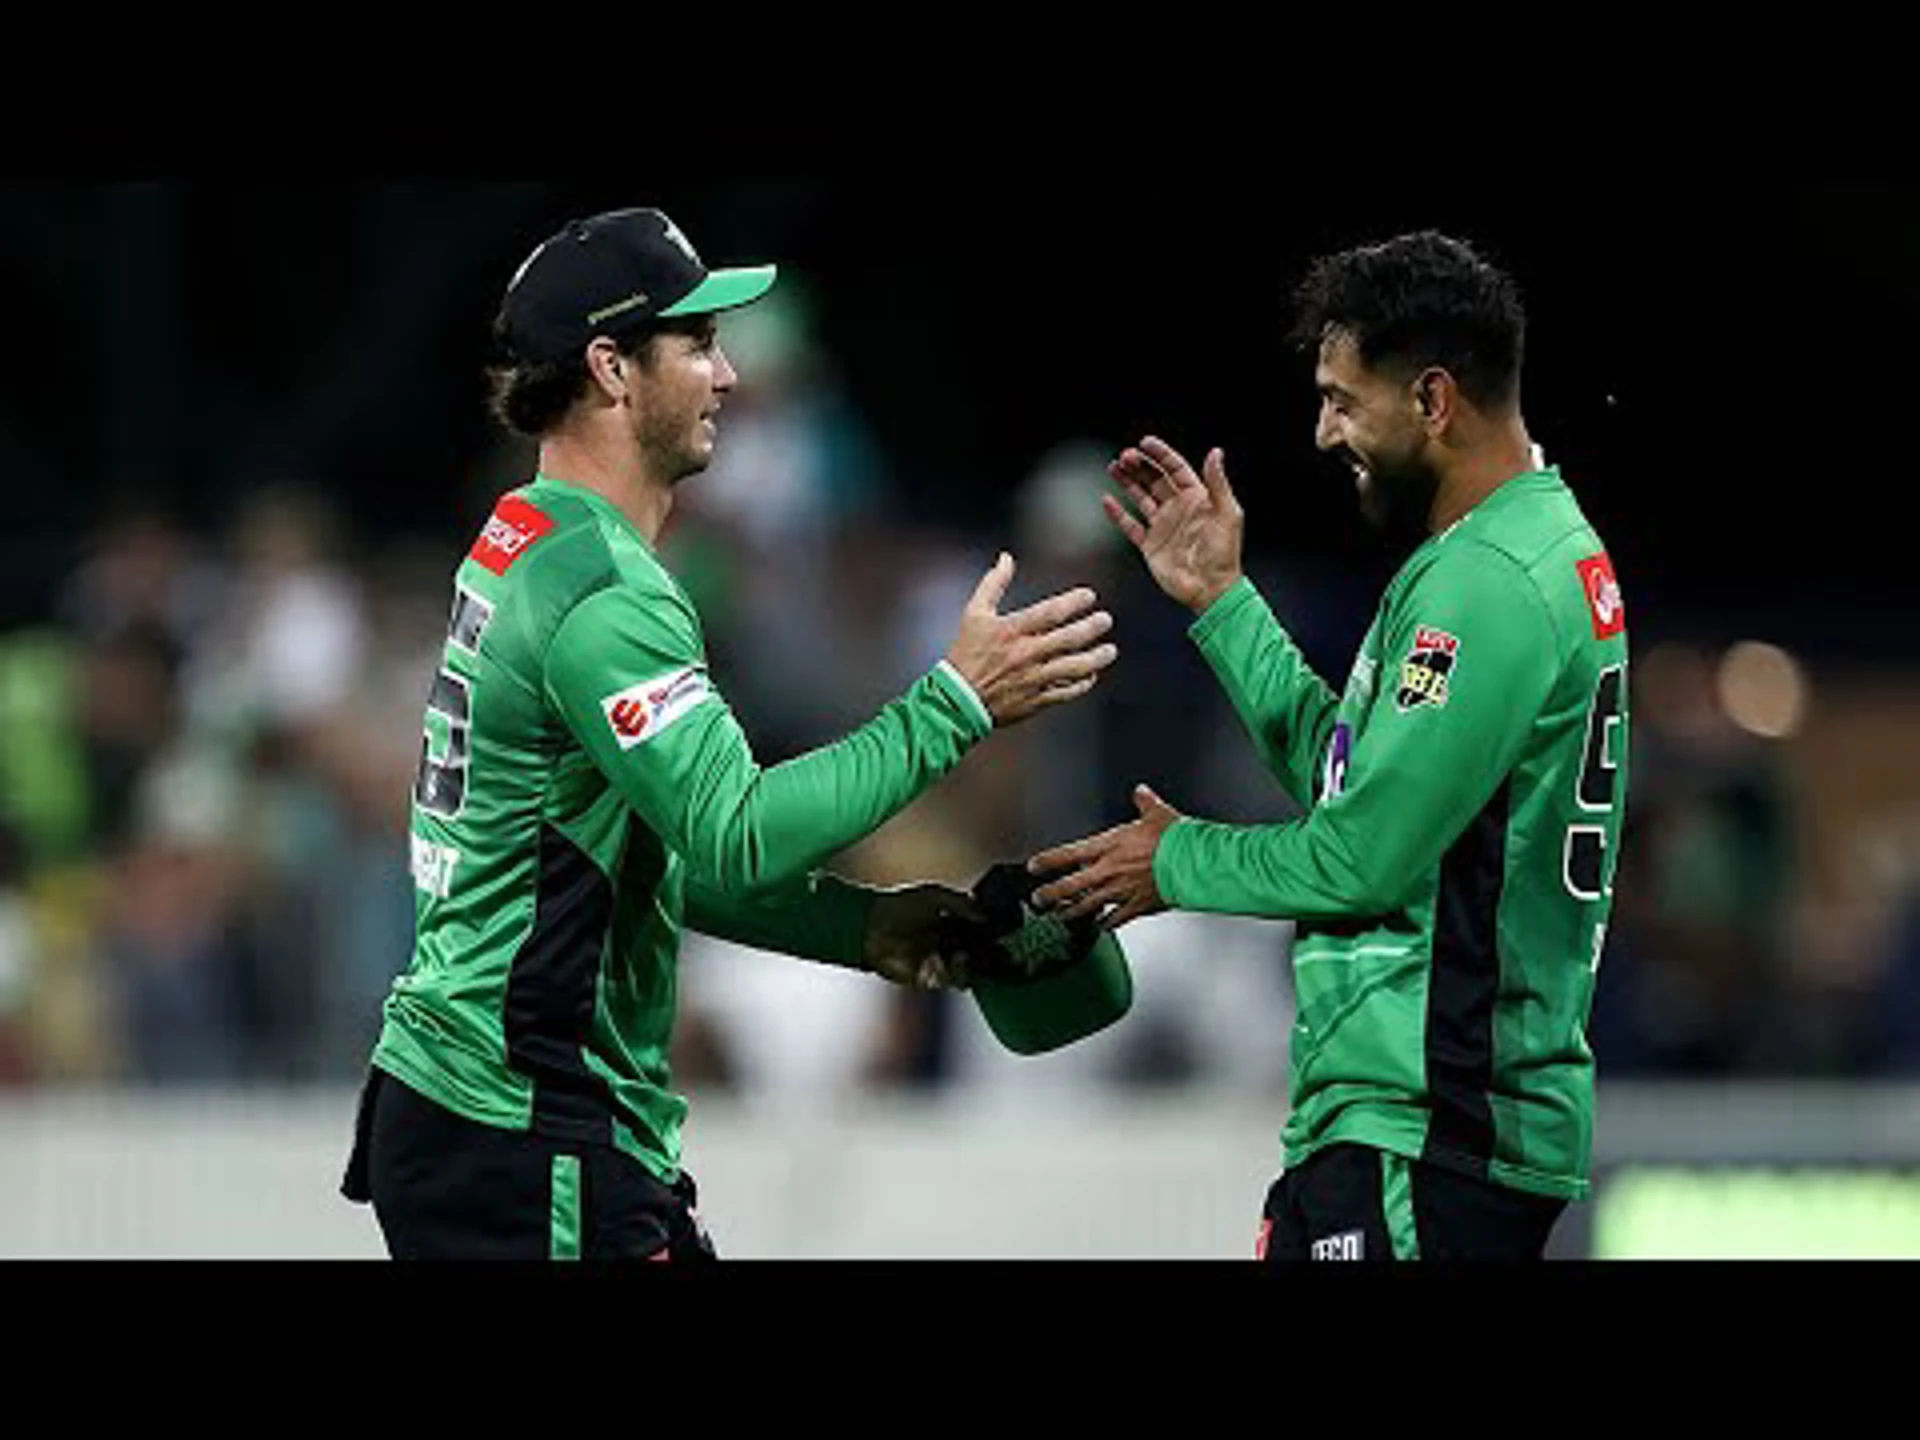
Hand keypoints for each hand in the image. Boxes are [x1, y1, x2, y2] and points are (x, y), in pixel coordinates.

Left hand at [862, 883, 989, 990]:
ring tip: (966, 954)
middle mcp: (948, 946)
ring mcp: (940, 964)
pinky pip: (951, 981)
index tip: (1005, 933)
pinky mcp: (930, 980)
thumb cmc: (900, 907)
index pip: (980, 933)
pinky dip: (956, 973)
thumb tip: (985, 915)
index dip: (992, 935)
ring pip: (968, 972)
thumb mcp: (934, 896)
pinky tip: (955, 960)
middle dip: (990, 956)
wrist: (871, 928)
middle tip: (1000, 952)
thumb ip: (961, 903)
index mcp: (952, 924)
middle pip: (978, 956)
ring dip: (971, 965)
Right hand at [944, 552, 1117, 726]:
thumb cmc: (966, 653)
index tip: (1090, 596)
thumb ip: (993, 584)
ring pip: (1074, 668)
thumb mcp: (974, 614)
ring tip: (1110, 650)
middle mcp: (1026, 654)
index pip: (1050, 613)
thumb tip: (1006, 557)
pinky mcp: (1036, 700)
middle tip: (1106, 620)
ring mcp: (1033, 679)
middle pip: (1068, 639)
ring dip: (1096, 658)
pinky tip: (1092, 675)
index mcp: (1011, 631)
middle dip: (1092, 628)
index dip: (1073, 603)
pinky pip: (1067, 692)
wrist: (958, 699)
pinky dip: (1083, 683)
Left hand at [1027, 783, 1183, 930]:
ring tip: (1060, 916)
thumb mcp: (1158, 813)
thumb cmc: (1175, 840)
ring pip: (1087, 907)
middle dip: (1050, 894)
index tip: (1034, 866)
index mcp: (1109, 846)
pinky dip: (1105, 925)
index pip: (1068, 854)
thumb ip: (1145, 803)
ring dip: (1071, 912)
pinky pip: (1114, 920)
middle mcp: (1109, 871)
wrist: (1193, 865)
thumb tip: (1141, 792)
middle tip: (1038, 899)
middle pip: (1069, 887)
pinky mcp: (1136, 907)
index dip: (1048, 861)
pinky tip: (1099, 927)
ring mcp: (1121, 892)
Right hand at [1104, 436, 1244, 615]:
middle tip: (1126, 456)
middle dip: (1140, 466)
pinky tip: (1107, 500)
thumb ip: (1218, 482)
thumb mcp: (1227, 513)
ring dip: (1127, 482)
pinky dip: (1117, 514)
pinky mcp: (1150, 545)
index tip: (1146, 443)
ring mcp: (1163, 527)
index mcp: (1197, 498)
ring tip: (1114, 467)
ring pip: (1140, 498)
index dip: (1161, 455)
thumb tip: (1215, 452)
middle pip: (1155, 480)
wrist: (1211, 588)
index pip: (1176, 469)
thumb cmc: (1224, 553)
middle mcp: (1178, 509)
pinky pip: (1130, 526)